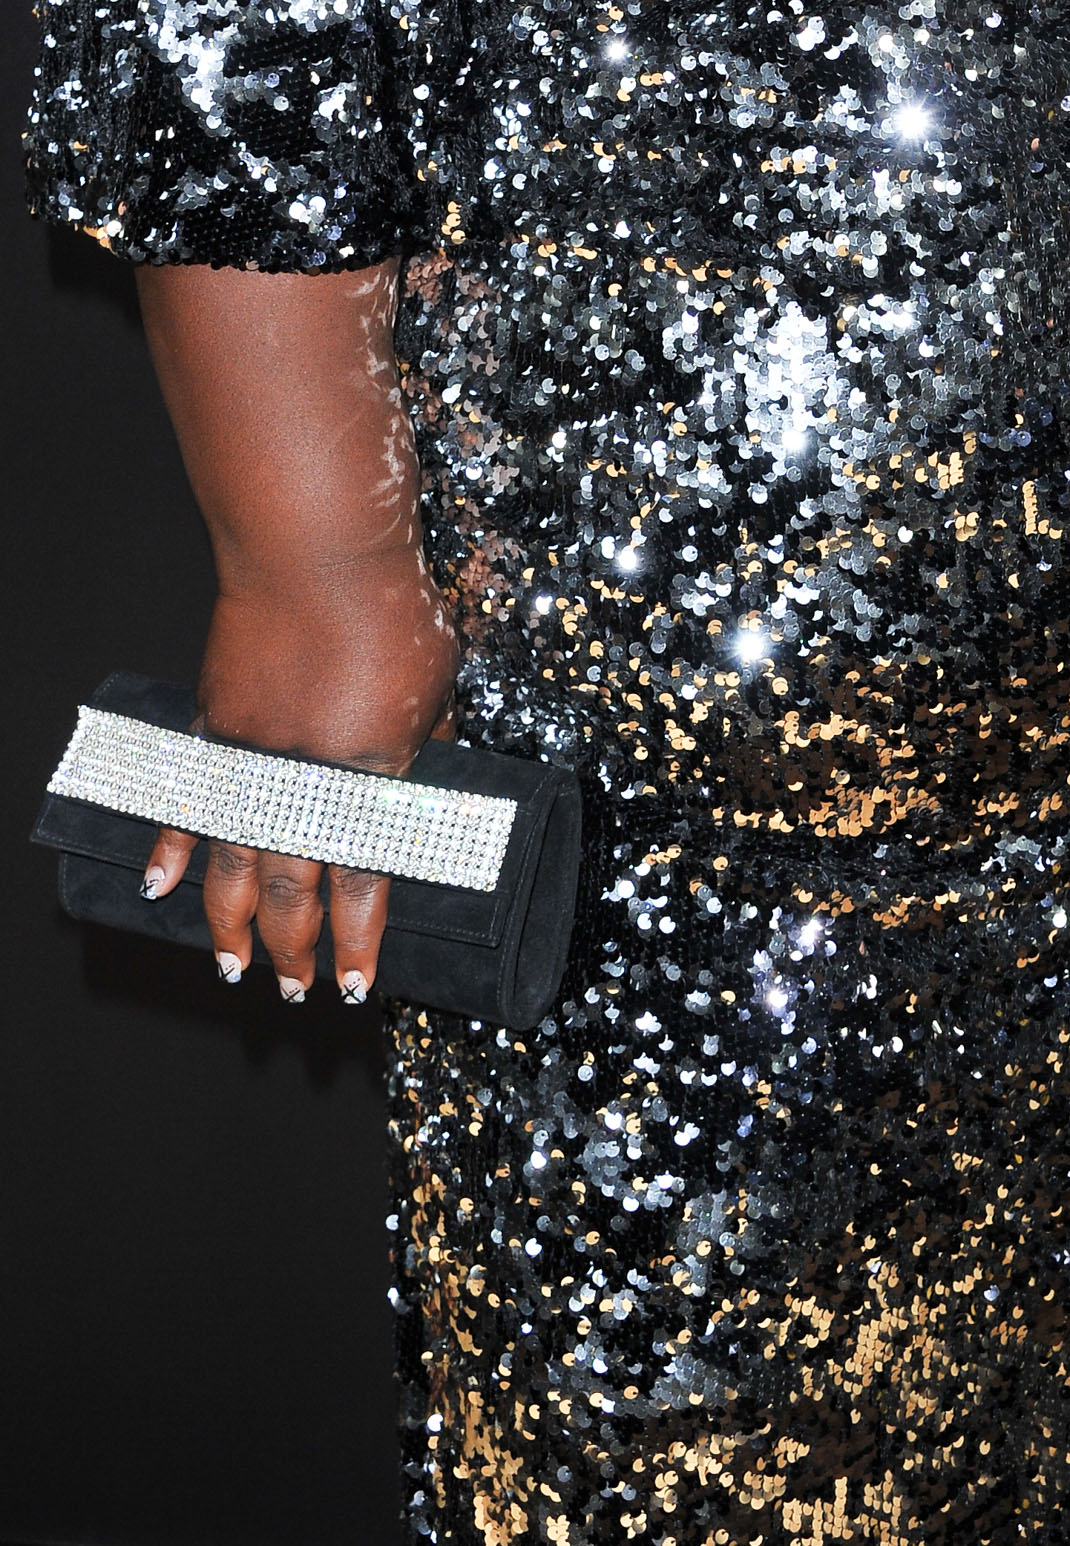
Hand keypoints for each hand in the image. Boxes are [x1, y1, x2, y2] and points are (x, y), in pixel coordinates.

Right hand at [141, 574, 457, 1007]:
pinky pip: (190, 805)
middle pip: (294, 889)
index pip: (366, 881)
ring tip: (231, 968)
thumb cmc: (389, 608)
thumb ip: (429, 737)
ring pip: (235, 865)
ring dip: (230, 923)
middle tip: (294, 991)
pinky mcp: (215, 729)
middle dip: (294, 949)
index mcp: (371, 776)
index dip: (360, 938)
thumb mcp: (437, 679)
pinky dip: (170, 849)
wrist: (317, 554)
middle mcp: (307, 781)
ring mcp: (253, 759)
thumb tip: (434, 774)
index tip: (358, 981)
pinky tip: (157, 888)